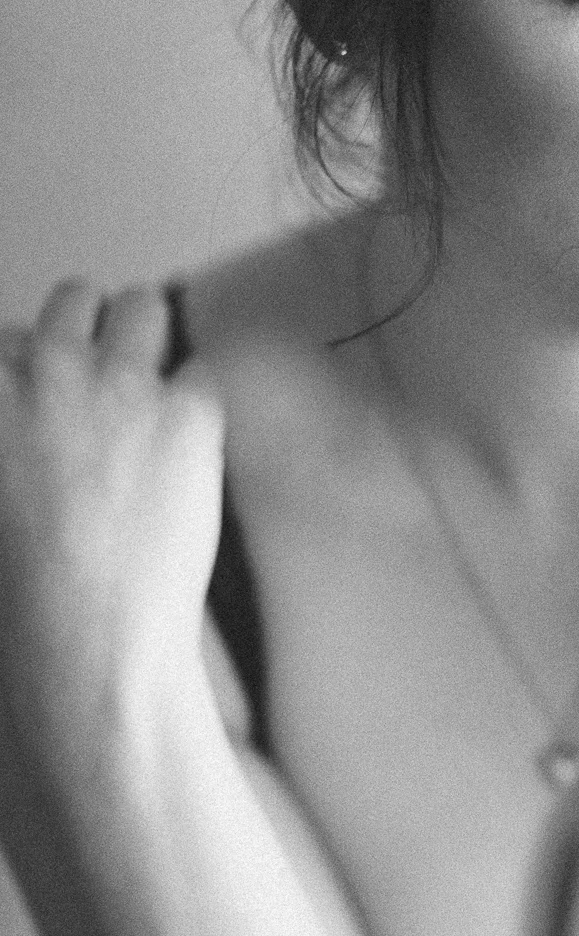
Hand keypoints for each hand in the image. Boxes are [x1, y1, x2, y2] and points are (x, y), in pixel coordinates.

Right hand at [0, 281, 224, 762]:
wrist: (87, 634)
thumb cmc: (26, 588)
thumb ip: (14, 436)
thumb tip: (41, 436)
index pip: (8, 338)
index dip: (33, 366)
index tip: (46, 395)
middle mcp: (45, 368)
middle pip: (74, 301)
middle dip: (92, 333)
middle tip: (105, 382)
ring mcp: (120, 383)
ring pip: (142, 307)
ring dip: (149, 339)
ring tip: (153, 389)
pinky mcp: (188, 411)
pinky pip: (202, 370)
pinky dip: (198, 403)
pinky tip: (190, 444)